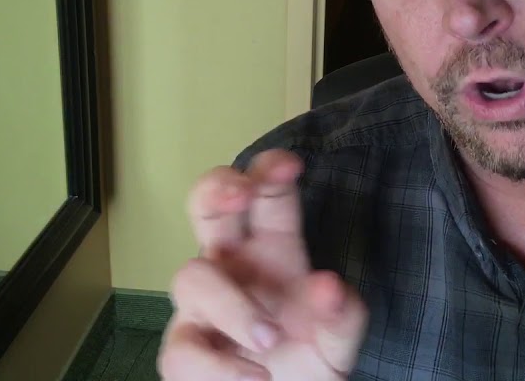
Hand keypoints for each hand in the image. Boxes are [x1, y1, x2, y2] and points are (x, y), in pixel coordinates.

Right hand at [158, 149, 368, 380]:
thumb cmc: (303, 363)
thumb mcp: (337, 342)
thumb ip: (342, 317)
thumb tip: (329, 287)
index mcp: (272, 252)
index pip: (265, 197)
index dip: (270, 172)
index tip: (289, 166)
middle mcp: (232, 268)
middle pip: (207, 207)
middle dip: (217, 188)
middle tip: (241, 193)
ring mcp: (202, 308)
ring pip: (191, 276)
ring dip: (231, 306)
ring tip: (269, 340)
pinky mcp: (184, 353)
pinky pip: (182, 348)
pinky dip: (220, 366)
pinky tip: (256, 378)